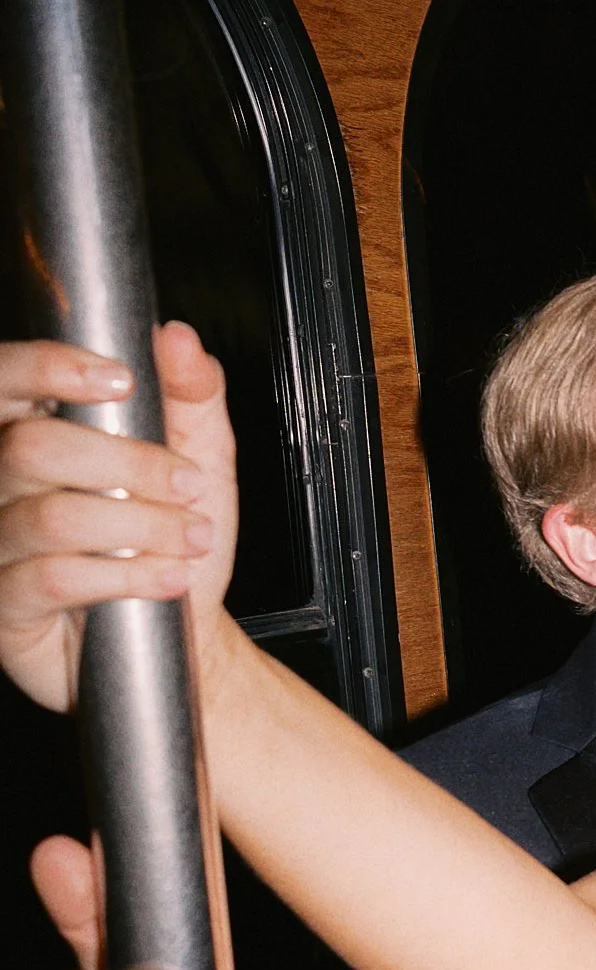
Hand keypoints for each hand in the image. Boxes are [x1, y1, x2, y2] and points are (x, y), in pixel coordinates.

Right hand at [0, 324, 238, 711]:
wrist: (183, 631)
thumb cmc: (177, 539)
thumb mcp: (201, 457)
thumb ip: (192, 394)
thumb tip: (178, 338)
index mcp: (39, 433)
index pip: (6, 380)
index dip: (49, 368)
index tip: (120, 381)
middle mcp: (3, 483)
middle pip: (31, 447)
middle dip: (128, 464)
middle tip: (187, 485)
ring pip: (52, 515)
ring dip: (143, 527)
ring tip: (191, 539)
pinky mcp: (7, 603)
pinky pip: (53, 577)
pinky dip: (127, 576)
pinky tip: (167, 578)